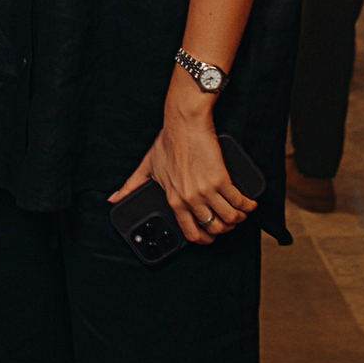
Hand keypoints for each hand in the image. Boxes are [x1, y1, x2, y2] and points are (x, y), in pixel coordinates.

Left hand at [109, 76, 256, 245]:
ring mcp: (205, 190)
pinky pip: (238, 201)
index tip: (211, 236)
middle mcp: (189, 199)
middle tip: (229, 221)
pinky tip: (249, 203)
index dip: (204, 239)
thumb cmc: (168, 141)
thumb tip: (114, 199)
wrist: (184, 122)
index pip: (190, 232)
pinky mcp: (220, 179)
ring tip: (241, 212)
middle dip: (225, 228)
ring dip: (238, 218)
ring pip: (228, 218)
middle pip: (214, 228)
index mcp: (173, 198)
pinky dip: (247, 205)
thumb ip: (132, 184)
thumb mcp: (147, 165)